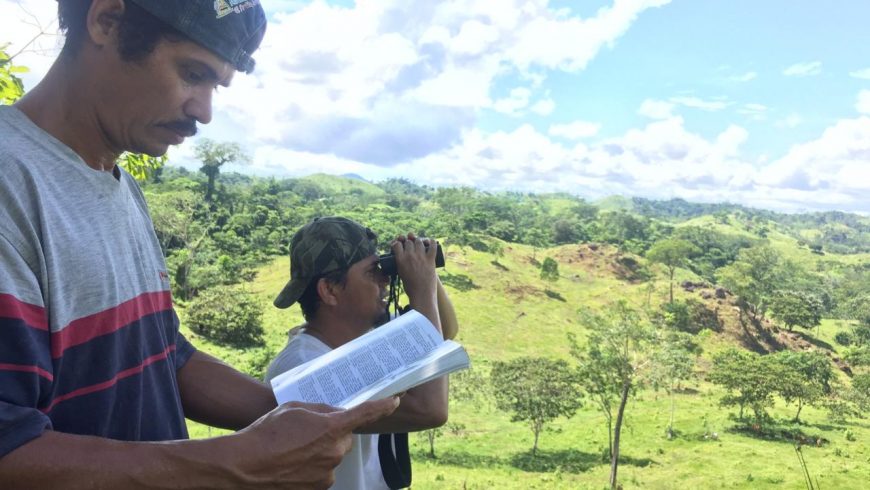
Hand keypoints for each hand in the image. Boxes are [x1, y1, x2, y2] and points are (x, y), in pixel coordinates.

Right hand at [225, 397, 398, 487]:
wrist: (244, 466)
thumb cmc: (267, 432)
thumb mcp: (295, 409)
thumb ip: (321, 410)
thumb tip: (335, 415)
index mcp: (331, 428)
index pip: (365, 414)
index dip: (382, 407)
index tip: (394, 401)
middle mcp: (334, 453)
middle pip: (344, 439)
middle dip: (332, 433)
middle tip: (307, 432)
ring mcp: (327, 474)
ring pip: (332, 457)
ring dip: (320, 452)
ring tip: (292, 449)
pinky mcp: (318, 489)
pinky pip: (322, 473)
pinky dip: (312, 467)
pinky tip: (291, 463)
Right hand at [391, 233, 437, 303]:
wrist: (422, 294)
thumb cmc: (410, 287)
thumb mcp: (401, 274)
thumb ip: (402, 265)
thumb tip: (403, 258)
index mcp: (400, 260)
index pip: (396, 244)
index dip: (397, 243)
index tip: (399, 245)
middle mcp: (410, 256)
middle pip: (408, 242)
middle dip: (409, 242)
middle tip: (410, 246)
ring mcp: (421, 257)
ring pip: (419, 241)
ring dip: (418, 241)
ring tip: (419, 244)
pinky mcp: (430, 259)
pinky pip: (432, 246)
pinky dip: (432, 242)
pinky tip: (431, 241)